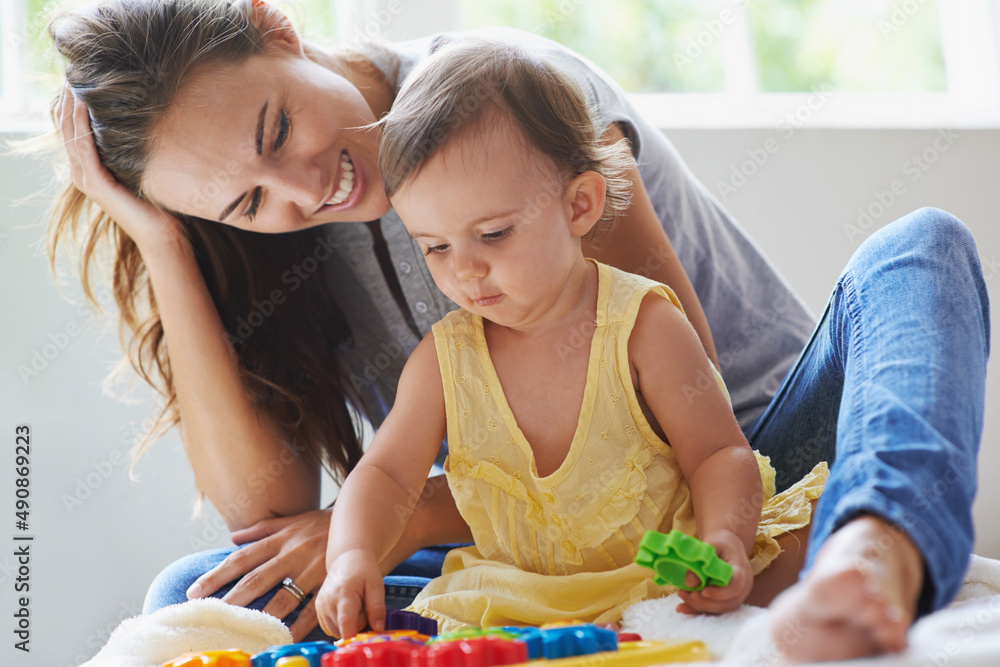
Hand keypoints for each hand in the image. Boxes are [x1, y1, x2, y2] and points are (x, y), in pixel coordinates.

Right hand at [56, 83, 184, 249]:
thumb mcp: (142, 169)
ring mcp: (86, 179)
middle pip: (66, 128)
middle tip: (72, 72)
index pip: (73, 130)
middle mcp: (82, 173)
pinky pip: (84, 148)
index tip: (79, 79)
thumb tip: (149, 123)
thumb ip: (135, 150)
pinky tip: (83, 105)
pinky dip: (82, 125)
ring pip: (71, 135)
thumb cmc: (159, 205)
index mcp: (91, 169)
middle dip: (67, 99)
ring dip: (70, 106)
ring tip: (73, 82)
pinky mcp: (96, 184)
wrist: (164, 236)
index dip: (72, 104)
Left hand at [185, 508, 330, 640]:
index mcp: (280, 539)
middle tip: (211, 615)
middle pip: (257, 579)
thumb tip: (233, 537)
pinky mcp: (331, 582)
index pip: (242, 558)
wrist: (361, 520)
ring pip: (283, 597)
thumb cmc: (322, 524)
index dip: (217, 575)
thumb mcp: (292, 521)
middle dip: (232, 598)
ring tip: (242, 630)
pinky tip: (286, 636)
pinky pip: (313, 607)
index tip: (195, 591)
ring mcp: (312, 570)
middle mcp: (293, 554)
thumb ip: (262, 529)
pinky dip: (300, 624)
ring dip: (262, 615)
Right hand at [316, 549, 385, 638]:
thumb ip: (377, 608)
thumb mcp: (376, 586)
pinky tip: (347, 610)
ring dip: (348, 625)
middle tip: (363, 607)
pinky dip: (340, 624)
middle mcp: (327, 602)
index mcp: (343, 595)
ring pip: (337, 631)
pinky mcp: (318, 610)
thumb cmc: (364, 571)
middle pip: (344, 630)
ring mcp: (320, 607)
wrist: (347, 559)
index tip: (367, 634)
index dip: (356, 636)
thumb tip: (378, 629)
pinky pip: (330, 628)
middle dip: (357, 625)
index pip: (346, 625)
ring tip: (355, 607)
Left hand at [676, 531, 752, 614]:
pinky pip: (714, 609)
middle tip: (686, 593)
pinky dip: (697, 610)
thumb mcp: (711, 546)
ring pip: (720, 609)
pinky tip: (681, 607)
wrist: (729, 547)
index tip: (703, 591)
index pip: (736, 587)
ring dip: (699, 605)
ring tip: (681, 594)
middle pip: (727, 603)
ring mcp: (736, 596)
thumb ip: (701, 562)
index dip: (720, 593)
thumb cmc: (721, 544)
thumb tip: (688, 582)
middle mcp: (743, 587)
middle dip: (705, 602)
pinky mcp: (727, 600)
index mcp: (741, 570)